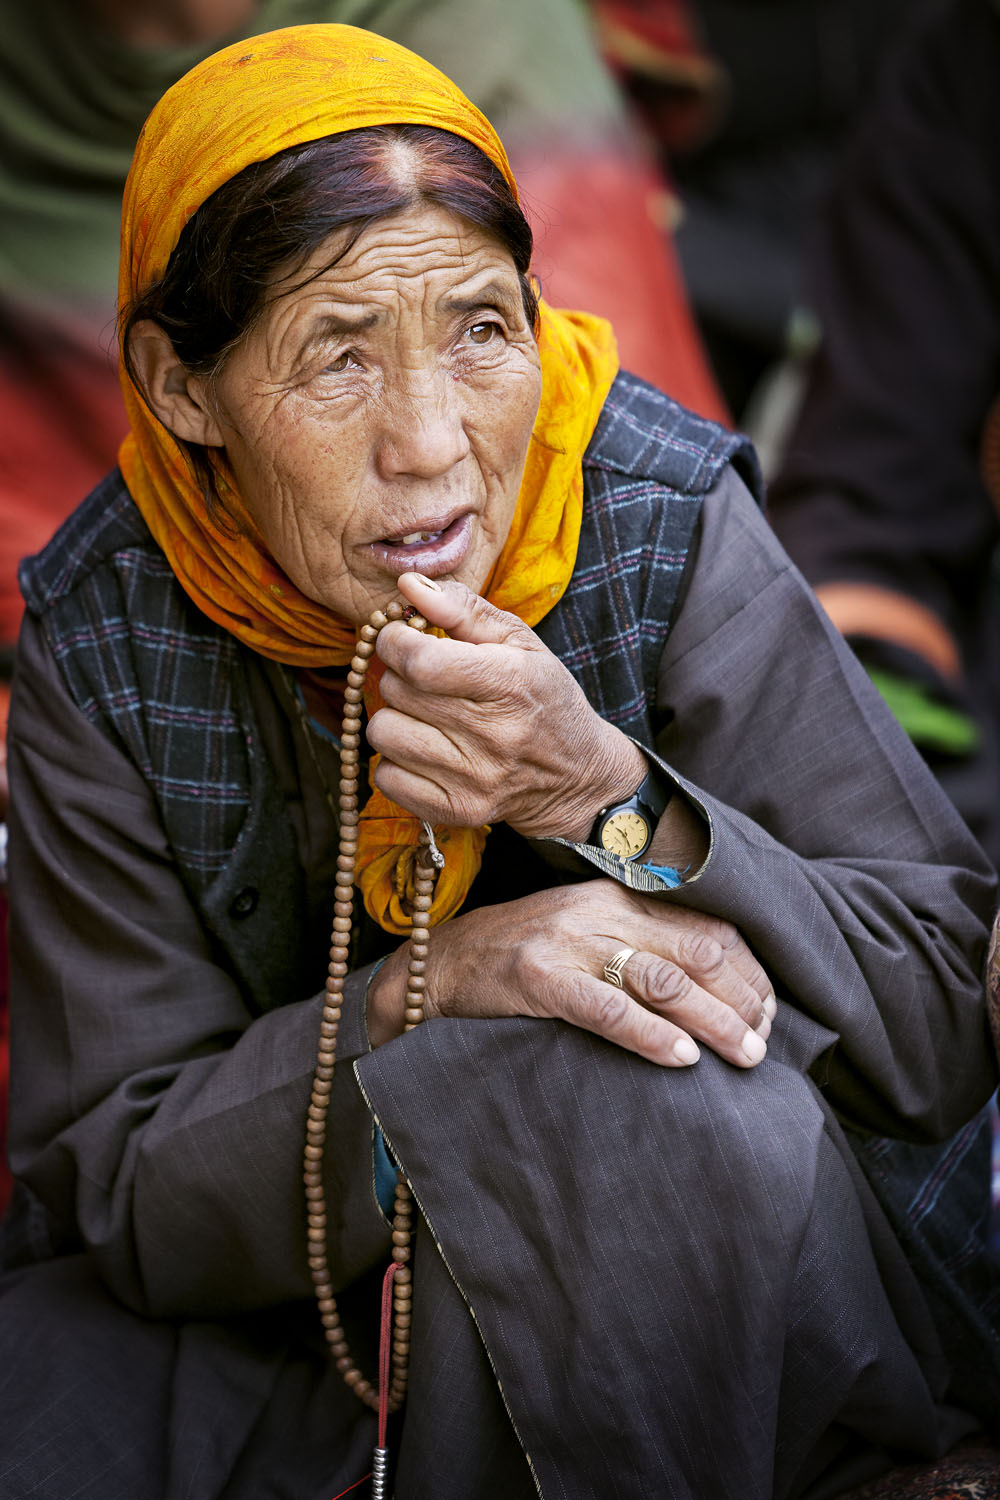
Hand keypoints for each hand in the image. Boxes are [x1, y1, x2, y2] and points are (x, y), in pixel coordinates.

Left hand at [366, 572, 646, 839]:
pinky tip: (425, 749)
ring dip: (394, 716)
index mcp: (510, 683)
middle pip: (396, 691)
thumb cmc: (542, 698)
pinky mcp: (456, 811)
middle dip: (398, 674)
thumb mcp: (518, 641)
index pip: (420, 661)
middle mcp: (493, 736)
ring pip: (384, 734)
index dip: (395, 642)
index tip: (400, 638)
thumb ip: (461, 608)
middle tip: (423, 678)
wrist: (576, 775)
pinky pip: (386, 778)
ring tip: (425, 714)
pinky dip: (395, 760)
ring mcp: (473, 779)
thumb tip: (407, 584)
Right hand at [367, 878, 775, 1068]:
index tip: (768, 1013)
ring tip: (744, 1056)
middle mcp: (600, 912)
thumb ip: (641, 946)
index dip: (751, 973)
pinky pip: (607, 1007)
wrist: (442, 965)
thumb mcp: (586, 935)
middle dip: (743, 1001)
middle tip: (763, 1044)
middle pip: (697, 953)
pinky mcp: (539, 978)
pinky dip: (650, 1034)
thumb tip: (714, 989)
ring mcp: (568, 942)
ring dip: (714, 1022)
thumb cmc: (523, 958)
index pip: (709, 929)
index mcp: (619, 897)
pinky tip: (682, 1058)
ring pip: (664, 980)